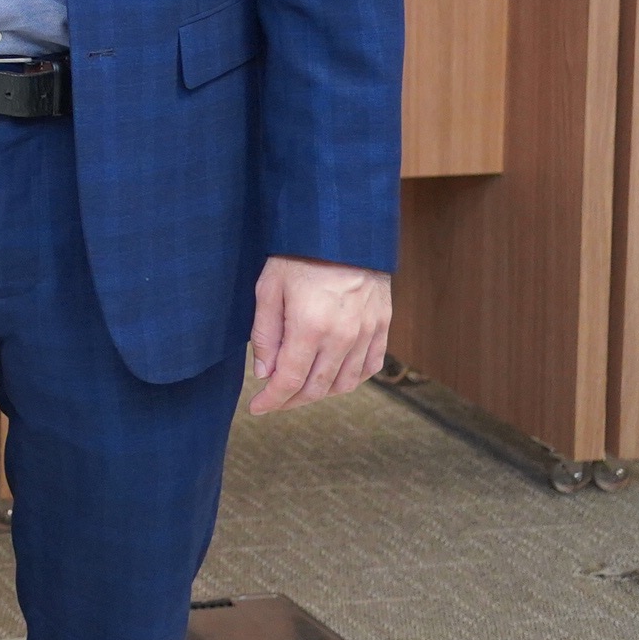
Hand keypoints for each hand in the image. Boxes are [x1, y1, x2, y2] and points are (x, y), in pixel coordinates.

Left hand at [247, 254, 392, 411]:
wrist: (343, 230)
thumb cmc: (299, 254)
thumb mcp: (268, 288)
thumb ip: (265, 334)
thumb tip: (264, 373)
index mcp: (310, 328)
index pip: (289, 381)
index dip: (271, 400)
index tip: (256, 408)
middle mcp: (343, 337)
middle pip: (317, 388)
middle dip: (291, 401)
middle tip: (273, 401)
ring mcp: (367, 333)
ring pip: (344, 383)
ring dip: (320, 393)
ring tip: (299, 389)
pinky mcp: (383, 326)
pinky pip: (370, 367)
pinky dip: (351, 379)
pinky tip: (333, 376)